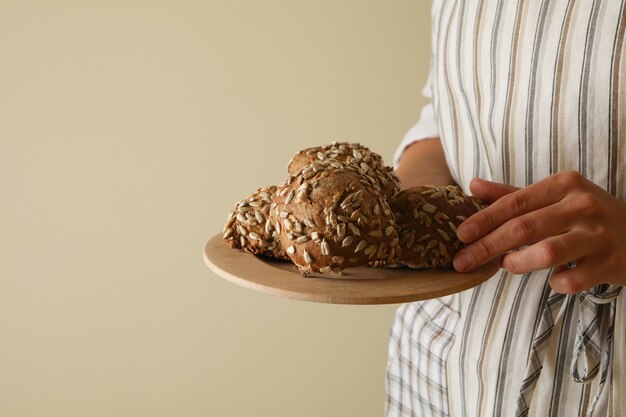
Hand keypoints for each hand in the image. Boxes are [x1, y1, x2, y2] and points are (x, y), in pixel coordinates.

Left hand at [452, 171, 625, 292]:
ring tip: (508, 265)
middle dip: (486, 247)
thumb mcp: (553, 197)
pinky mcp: (611, 262)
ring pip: (546, 252)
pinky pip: (572, 279)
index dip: (483, 219)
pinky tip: (555, 279)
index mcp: (564, 184)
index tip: (460, 235)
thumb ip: (512, 194)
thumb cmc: (586, 216)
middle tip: (462, 262)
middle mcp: (582, 205)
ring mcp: (599, 234)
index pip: (513, 202)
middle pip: (523, 228)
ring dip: (518, 263)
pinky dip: (557, 283)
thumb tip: (471, 185)